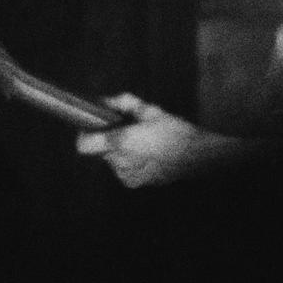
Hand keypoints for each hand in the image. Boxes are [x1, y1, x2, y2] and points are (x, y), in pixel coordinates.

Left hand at [74, 94, 242, 187]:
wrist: (198, 157)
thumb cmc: (178, 132)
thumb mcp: (154, 111)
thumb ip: (127, 103)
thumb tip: (108, 100)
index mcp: (122, 141)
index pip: (84, 144)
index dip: (86, 134)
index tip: (93, 127)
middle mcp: (120, 161)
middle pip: (102, 149)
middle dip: (112, 139)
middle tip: (131, 131)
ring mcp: (126, 174)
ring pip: (113, 159)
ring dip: (122, 151)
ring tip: (144, 143)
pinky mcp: (133, 182)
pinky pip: (123, 169)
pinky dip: (131, 162)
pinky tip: (148, 156)